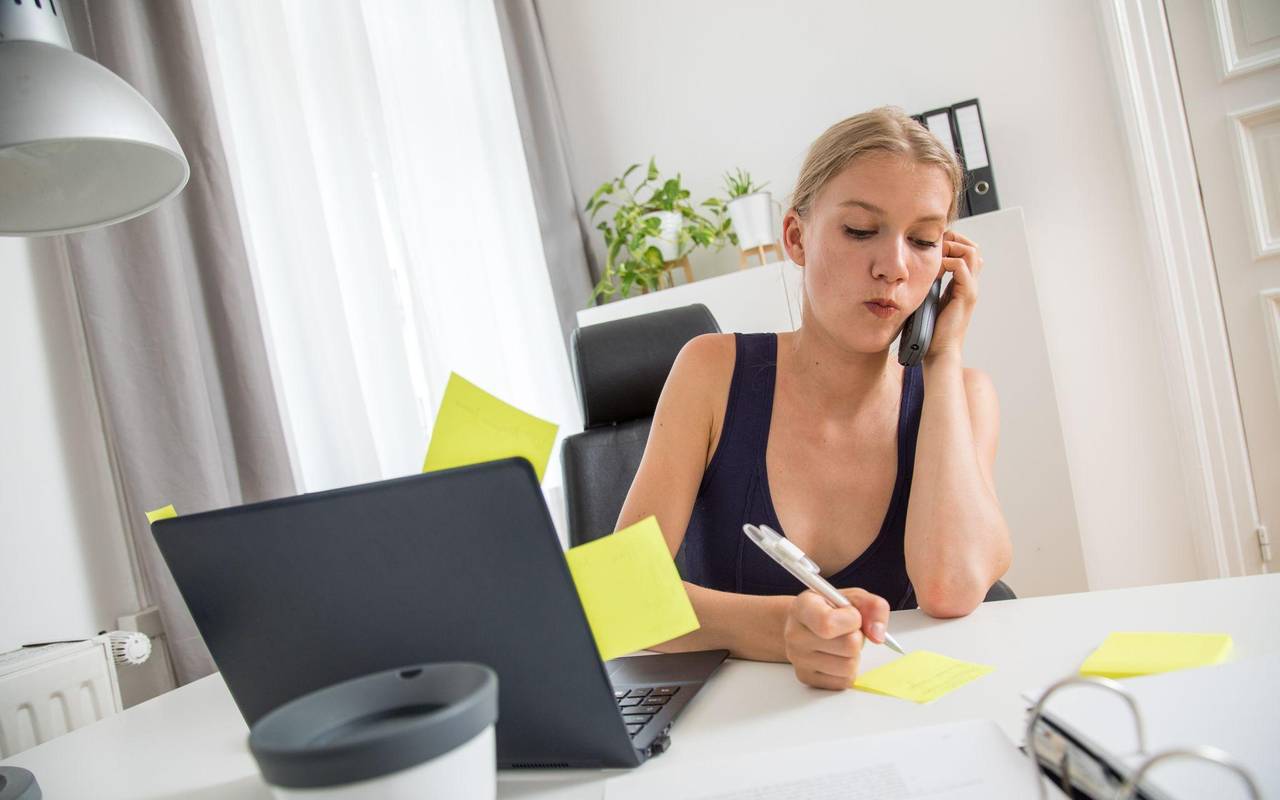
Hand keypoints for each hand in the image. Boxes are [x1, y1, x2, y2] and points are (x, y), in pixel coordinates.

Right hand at [782, 588, 890, 689]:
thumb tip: (878, 634)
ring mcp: (798, 659)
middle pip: (849, 646)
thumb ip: (873, 607)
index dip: (852, 620)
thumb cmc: (829, 609)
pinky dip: (848, 670)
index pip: (827, 623)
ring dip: (854, 655)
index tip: (852, 615)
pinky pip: (844, 681)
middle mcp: (795, 634)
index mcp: (803, 607)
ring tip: (842, 644)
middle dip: (858, 637)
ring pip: (849, 666)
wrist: (802, 623)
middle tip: (847, 630)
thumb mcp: (852, 597)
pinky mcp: (806, 678)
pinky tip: (837, 656)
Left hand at [925, 230, 983, 362]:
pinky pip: (962, 268)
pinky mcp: (965, 296)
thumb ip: (927, 287)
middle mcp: (969, 285)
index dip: (951, 243)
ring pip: (972, 253)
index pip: (966, 253)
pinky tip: (935, 269)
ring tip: (936, 254)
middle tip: (934, 245)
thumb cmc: (931, 331)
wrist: (939, 352)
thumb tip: (912, 274)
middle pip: (973, 248)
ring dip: (953, 247)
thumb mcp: (927, 301)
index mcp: (961, 285)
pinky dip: (949, 262)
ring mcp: (970, 290)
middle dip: (954, 240)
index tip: (931, 246)